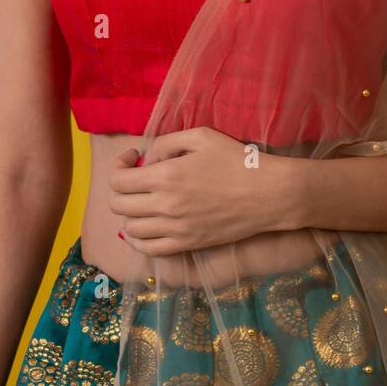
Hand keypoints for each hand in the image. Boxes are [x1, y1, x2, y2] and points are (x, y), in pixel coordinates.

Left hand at [108, 126, 272, 256]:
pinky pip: (148, 249)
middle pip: (118, 204)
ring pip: (130, 228)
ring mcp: (176, 229)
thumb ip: (166, 142)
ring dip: (130, 212)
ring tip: (145, 200)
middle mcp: (165, 206)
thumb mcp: (201, 136)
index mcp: (166, 176)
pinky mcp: (187, 244)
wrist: (268, 194)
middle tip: (137, 178)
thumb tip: (147, 159)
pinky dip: (138, 239)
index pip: (117, 179)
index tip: (134, 158)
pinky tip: (146, 225)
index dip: (119, 165)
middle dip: (121, 188)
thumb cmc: (237, 160)